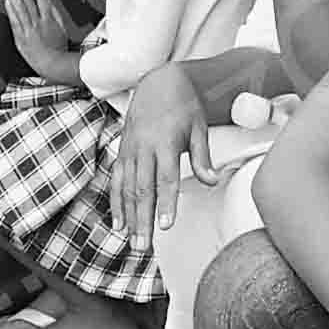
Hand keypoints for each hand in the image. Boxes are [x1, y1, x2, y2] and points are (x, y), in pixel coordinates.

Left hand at [3, 0, 71, 76]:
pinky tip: (6, 2)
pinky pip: (14, 21)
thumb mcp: (62, 27)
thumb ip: (54, 13)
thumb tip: (48, 1)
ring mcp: (29, 29)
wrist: (53, 63)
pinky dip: (10, 10)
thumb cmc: (58, 48)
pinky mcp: (21, 37)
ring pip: (19, 7)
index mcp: (49, 17)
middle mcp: (38, 21)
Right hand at [111, 63, 213, 251]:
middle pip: (142, 189)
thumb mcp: (199, 128)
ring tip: (132, 241)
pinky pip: (116, 180)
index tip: (166, 225)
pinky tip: (118, 223)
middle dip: (142, 219)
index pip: (166, 178)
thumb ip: (202, 158)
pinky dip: (116, 202)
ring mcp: (130, 149)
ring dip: (128, 216)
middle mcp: (144, 147)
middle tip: (144, 246)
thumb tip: (212, 182)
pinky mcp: (122, 151)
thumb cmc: (184, 107)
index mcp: (166, 141)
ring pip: (126, 188)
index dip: (166, 203)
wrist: (160, 82)